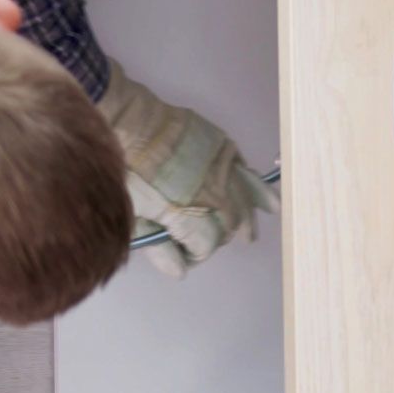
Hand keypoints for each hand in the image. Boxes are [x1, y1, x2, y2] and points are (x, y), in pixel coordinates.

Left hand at [97, 61, 277, 277]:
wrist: (127, 121)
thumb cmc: (124, 172)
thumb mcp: (132, 216)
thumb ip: (158, 246)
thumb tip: (181, 272)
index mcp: (189, 215)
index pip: (205, 246)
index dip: (195, 255)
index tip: (182, 255)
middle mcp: (214, 194)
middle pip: (227, 226)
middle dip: (217, 239)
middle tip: (202, 243)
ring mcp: (222, 168)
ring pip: (243, 202)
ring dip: (246, 220)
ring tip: (249, 237)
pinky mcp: (223, 147)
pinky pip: (247, 173)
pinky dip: (258, 190)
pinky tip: (269, 203)